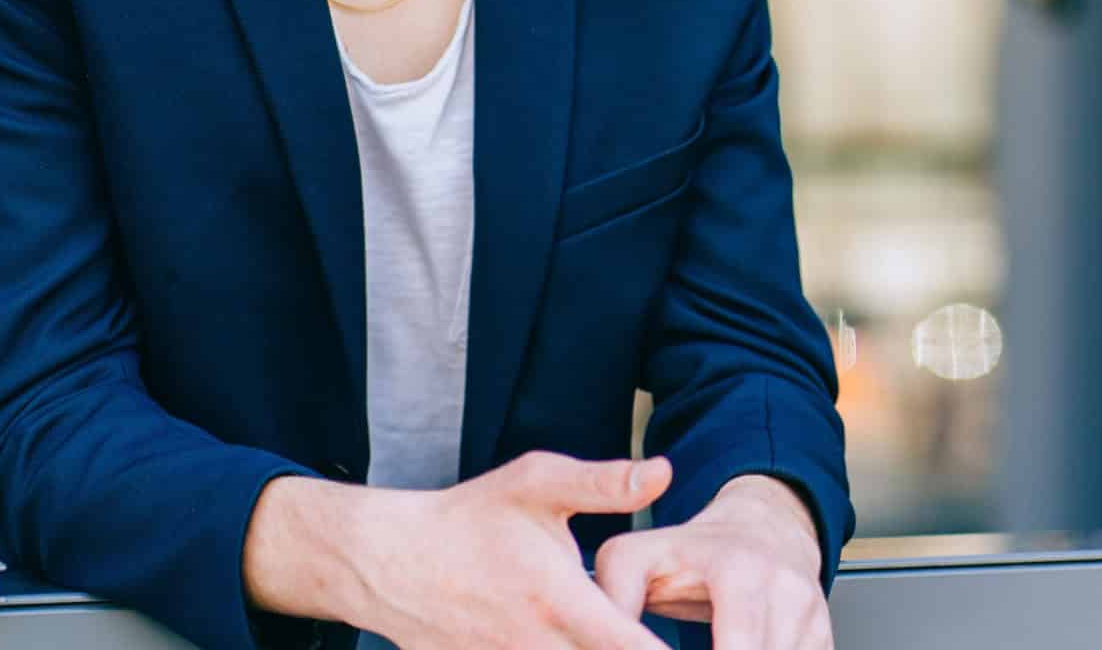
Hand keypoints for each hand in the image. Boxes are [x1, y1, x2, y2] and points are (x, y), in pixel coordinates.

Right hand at [246, 450, 674, 648]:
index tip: (712, 646)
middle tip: (689, 642)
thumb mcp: (536, 484)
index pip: (631, 646)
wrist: (389, 562)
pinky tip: (581, 645)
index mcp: (558, 601)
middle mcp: (535, 647)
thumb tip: (666, 471)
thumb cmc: (471, 517)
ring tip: (624, 639)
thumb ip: (603, 483)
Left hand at [592, 474, 830, 649]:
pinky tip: (740, 648)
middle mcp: (786, 591)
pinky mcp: (824, 636)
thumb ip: (614, 595)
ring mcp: (812, 615)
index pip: (738, 647)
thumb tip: (600, 639)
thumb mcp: (637, 556)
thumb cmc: (694, 549)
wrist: (764, 528)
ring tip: (707, 644)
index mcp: (740, 571)